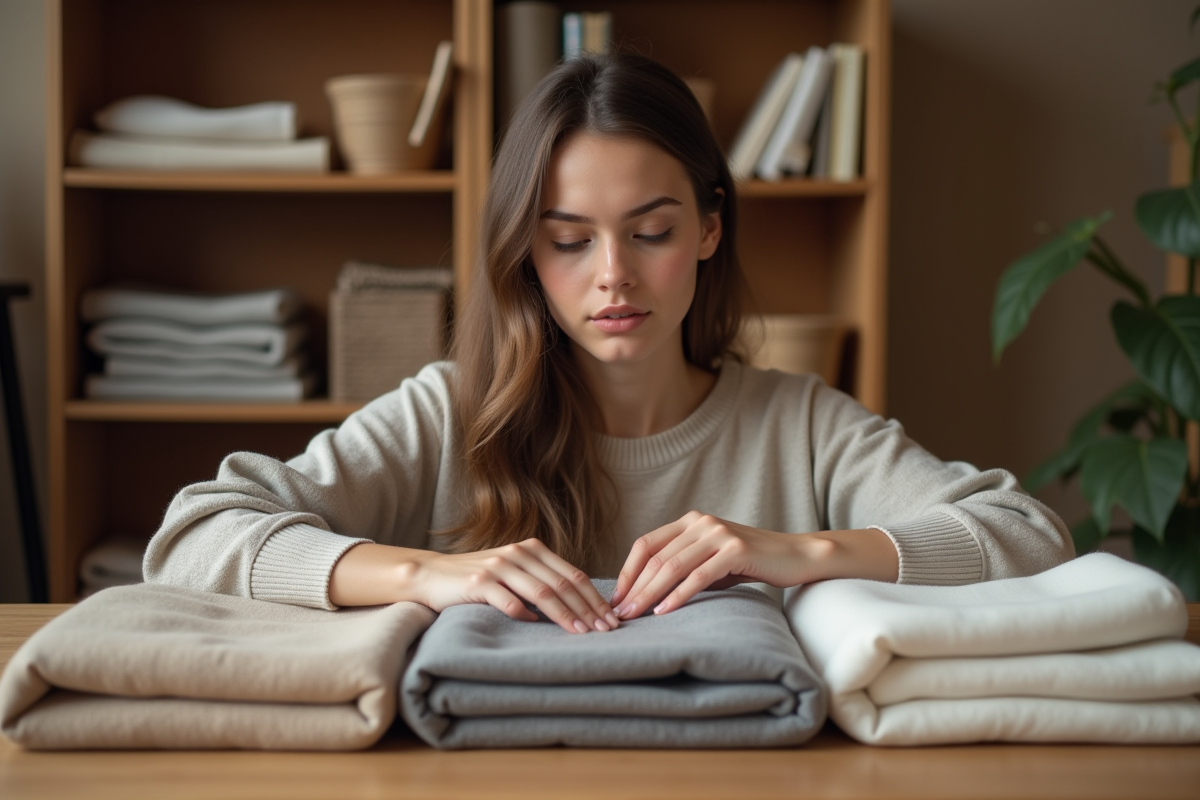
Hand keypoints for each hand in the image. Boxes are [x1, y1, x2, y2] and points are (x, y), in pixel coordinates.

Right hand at [408, 539, 620, 633]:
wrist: (431, 576)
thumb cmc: (478, 579)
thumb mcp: (514, 572)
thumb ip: (541, 581)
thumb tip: (580, 607)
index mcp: (532, 549)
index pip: (573, 575)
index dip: (595, 598)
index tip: (611, 620)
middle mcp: (518, 554)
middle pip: (562, 584)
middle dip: (587, 609)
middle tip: (605, 631)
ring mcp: (498, 567)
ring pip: (542, 592)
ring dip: (565, 615)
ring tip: (581, 634)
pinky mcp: (478, 583)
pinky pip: (508, 601)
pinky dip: (525, 615)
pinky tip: (536, 627)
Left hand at [610, 511, 813, 619]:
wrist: (795, 556)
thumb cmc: (750, 562)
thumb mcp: (710, 560)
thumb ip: (683, 567)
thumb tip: (645, 593)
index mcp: (690, 521)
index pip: (646, 544)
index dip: (627, 571)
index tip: (616, 597)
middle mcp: (701, 522)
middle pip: (656, 557)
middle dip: (635, 588)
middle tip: (620, 613)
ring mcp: (718, 533)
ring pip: (673, 566)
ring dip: (650, 594)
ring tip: (635, 616)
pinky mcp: (735, 550)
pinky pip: (699, 576)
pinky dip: (678, 595)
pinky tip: (664, 611)